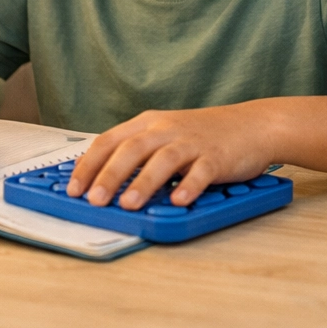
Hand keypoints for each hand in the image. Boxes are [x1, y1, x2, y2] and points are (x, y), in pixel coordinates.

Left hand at [66, 104, 277, 209]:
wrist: (253, 125)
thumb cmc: (204, 135)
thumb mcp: (165, 135)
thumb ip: (137, 153)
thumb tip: (101, 183)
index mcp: (149, 123)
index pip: (110, 140)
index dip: (89, 164)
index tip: (73, 188)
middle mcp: (167, 129)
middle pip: (132, 148)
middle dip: (110, 175)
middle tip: (94, 200)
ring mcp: (193, 142)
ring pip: (164, 159)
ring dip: (144, 182)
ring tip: (129, 204)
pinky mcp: (217, 156)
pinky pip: (201, 171)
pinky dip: (189, 185)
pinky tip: (179, 201)